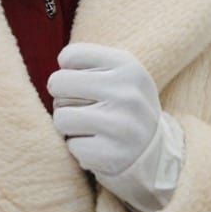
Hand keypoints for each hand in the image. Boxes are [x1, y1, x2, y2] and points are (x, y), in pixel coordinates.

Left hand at [48, 42, 182, 211]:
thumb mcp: (118, 74)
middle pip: (58, 83)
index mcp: (128, 67)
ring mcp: (121, 126)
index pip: (69, 56)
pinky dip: (79, 146)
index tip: (81, 82)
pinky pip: (71, 145)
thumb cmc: (123, 106)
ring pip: (60, 116)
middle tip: (82, 106)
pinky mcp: (111, 155)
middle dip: (62, 97)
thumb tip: (57, 73)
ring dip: (68, 124)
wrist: (153, 153)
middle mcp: (128, 94)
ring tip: (90, 126)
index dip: (66, 72)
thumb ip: (86, 62)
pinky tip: (99, 145)